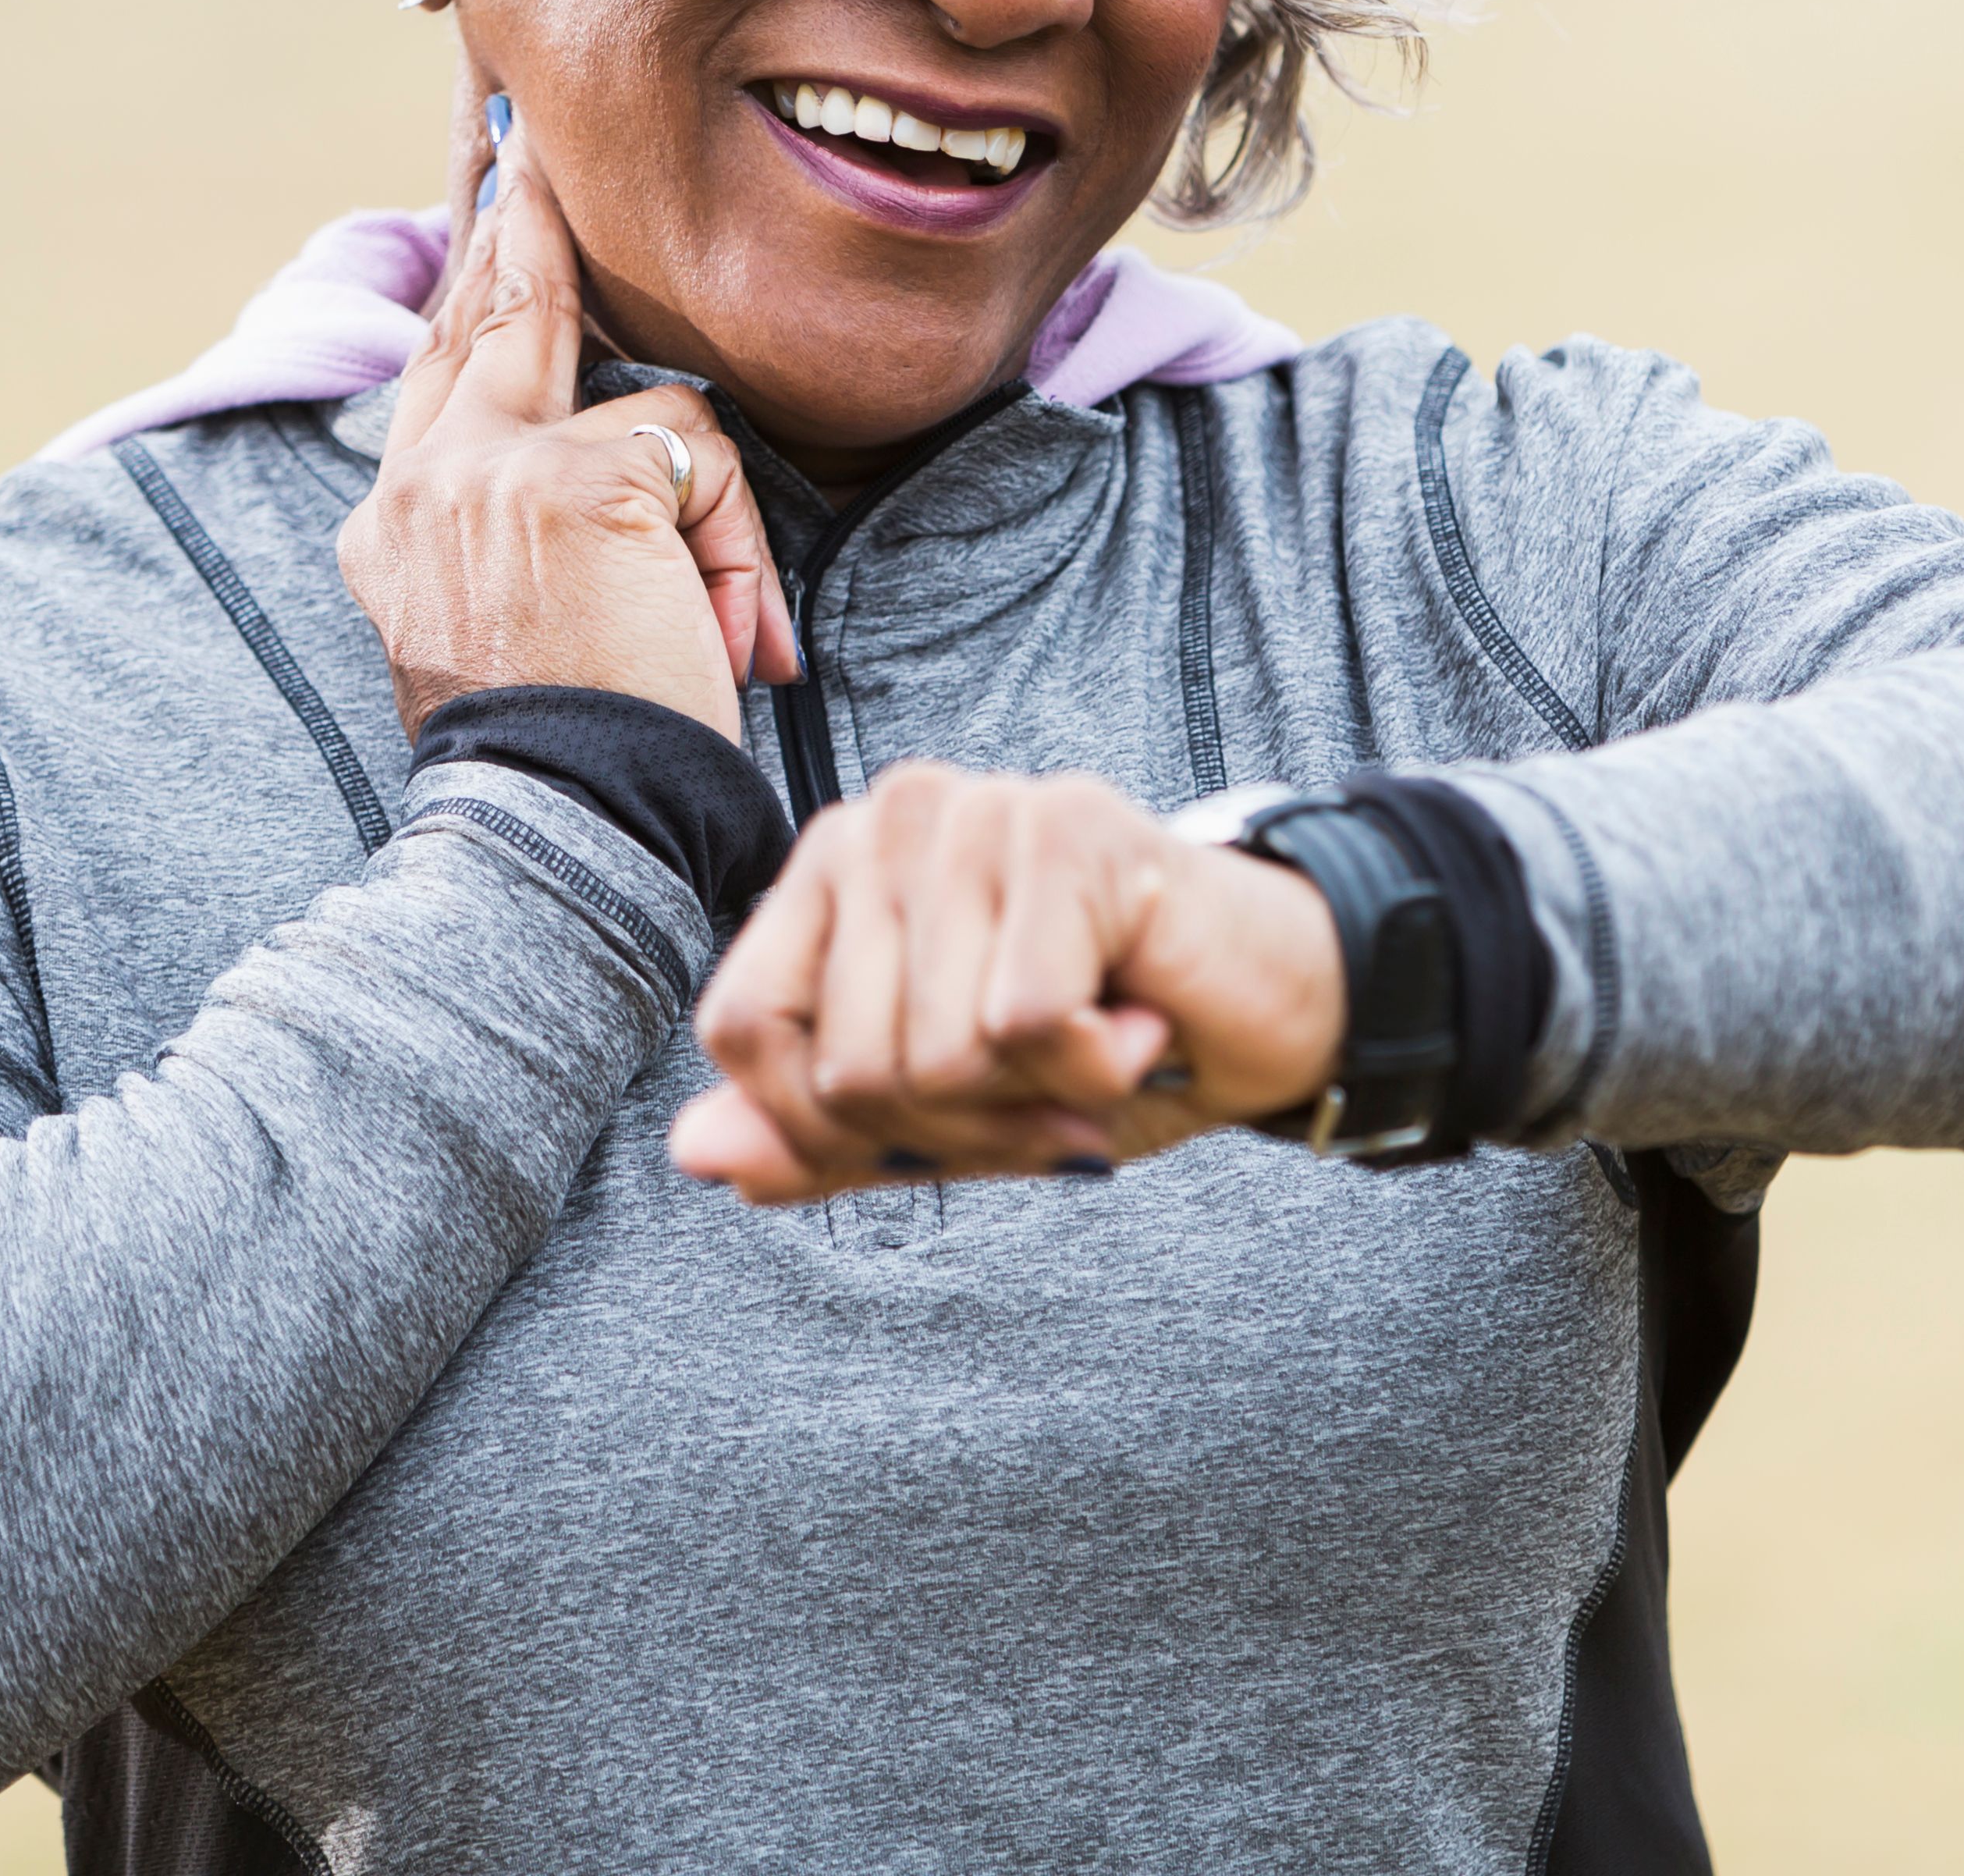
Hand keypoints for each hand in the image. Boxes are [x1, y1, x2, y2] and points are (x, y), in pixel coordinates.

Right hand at [335, 119, 798, 737]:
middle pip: (494, 315)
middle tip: (533, 146)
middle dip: (525, 224)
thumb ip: (519, 525)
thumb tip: (614, 443)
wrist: (563, 825)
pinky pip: (704, 460)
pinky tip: (726, 636)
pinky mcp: (580, 480)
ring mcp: (493, 471)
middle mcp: (423, 483)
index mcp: (393, 528)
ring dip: (706, 516)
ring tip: (718, 627)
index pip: (437, 368)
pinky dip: (735, 550)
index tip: (492, 198)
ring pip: (646, 408)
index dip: (472, 284)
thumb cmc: (566, 754)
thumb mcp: (503, 628)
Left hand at [668, 764, 1345, 1201]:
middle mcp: (888, 814)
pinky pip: (1026, 1025)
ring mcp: (978, 811)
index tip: (940, 1128)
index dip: (825, 1127)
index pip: (743, 1031)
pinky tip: (1139, 1023)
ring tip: (1098, 1049)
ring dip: (1034, 1103)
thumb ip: (817, 1132)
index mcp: (831, 866)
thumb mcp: (943, 1113)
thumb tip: (690, 1153)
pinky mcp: (1071, 830)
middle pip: (845, 1065)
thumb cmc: (1099, 1045)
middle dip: (957, 1129)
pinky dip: (1092, 1070)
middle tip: (1047, 1092)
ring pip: (936, 1054)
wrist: (1273, 1004)